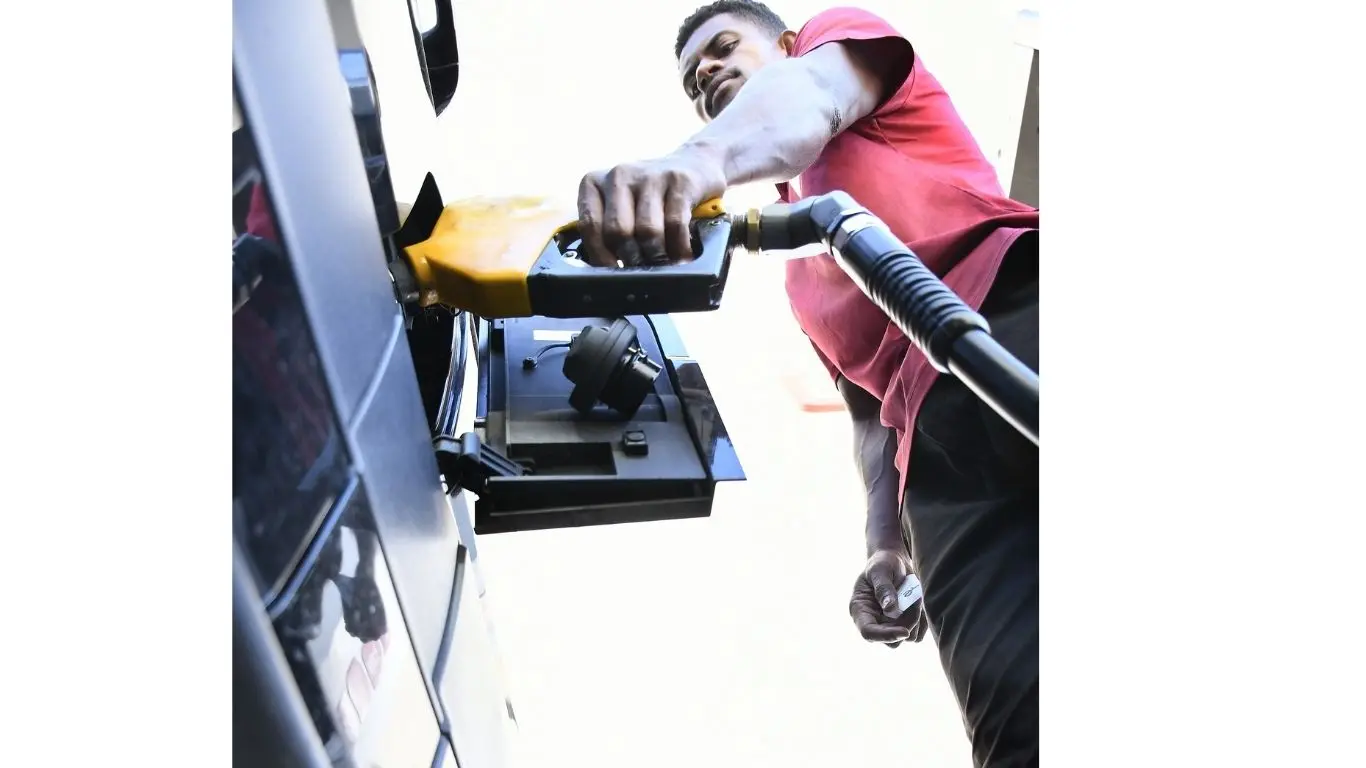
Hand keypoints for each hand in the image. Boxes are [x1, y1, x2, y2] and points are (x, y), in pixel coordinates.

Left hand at [577, 147, 725, 265]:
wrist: (694, 164)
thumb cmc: (650, 197)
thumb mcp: (620, 207)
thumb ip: (608, 232)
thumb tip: (608, 274)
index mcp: (594, 183)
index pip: (590, 226)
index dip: (601, 256)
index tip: (613, 274)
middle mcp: (618, 175)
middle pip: (618, 231)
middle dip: (632, 258)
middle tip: (643, 269)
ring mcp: (650, 176)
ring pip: (647, 231)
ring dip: (657, 256)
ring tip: (664, 265)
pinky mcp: (679, 181)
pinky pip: (675, 226)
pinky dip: (679, 249)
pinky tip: (682, 257)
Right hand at [849, 548, 921, 647]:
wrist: (896, 562)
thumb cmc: (883, 563)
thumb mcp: (880, 570)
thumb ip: (884, 589)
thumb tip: (890, 610)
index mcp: (860, 610)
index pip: (868, 632)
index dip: (885, 635)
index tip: (905, 631)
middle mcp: (873, 622)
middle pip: (891, 640)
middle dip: (907, 623)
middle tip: (915, 600)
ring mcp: (889, 625)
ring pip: (908, 637)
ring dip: (916, 619)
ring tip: (916, 596)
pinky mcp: (903, 625)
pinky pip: (918, 633)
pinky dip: (922, 620)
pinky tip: (918, 602)